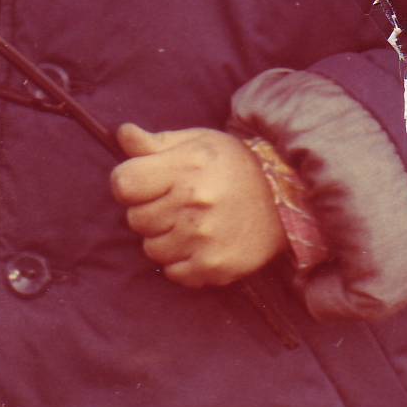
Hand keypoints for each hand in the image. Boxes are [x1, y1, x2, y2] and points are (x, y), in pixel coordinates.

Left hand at [110, 124, 287, 287]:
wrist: (285, 198)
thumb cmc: (233, 165)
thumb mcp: (197, 142)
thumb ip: (155, 143)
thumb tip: (122, 134)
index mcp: (186, 166)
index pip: (124, 183)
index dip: (129, 183)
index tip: (145, 183)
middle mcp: (194, 202)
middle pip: (135, 218)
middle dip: (148, 211)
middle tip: (173, 203)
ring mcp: (205, 237)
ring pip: (151, 249)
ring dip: (163, 238)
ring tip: (188, 224)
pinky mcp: (216, 266)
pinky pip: (173, 273)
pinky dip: (181, 262)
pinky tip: (199, 244)